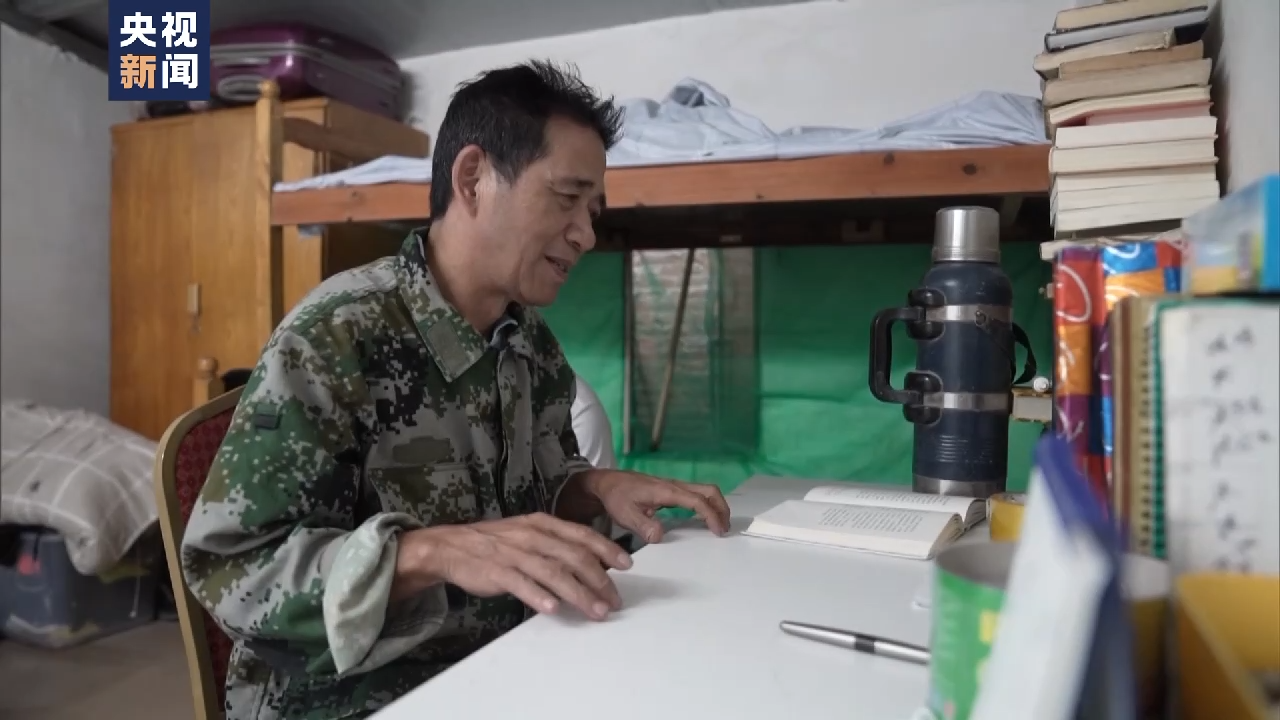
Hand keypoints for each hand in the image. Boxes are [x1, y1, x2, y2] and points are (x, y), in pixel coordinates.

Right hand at [400, 513, 631, 620]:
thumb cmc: (495, 543)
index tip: (627, 564)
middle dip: (599, 580)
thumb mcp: (528, 534)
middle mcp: (532, 535)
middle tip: (613, 601)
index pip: (582, 535)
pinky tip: (553, 609)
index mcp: (542, 523)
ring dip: (579, 594)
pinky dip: (539, 596)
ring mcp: (515, 553)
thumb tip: (589, 566)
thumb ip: (555, 546)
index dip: (606, 549)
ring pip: (554, 573)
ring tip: (595, 611)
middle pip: (574, 557)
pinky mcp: (497, 572)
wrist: (451, 546)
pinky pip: (522, 584)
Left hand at [584, 470, 730, 542]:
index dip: (711, 515)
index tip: (718, 531)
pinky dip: (707, 504)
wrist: (607, 483)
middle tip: (725, 529)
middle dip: (721, 508)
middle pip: (708, 491)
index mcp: (666, 491)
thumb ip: (643, 525)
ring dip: (716, 505)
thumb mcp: (625, 514)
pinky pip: (696, 494)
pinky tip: (705, 518)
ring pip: (704, 490)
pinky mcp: (671, 490)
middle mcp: (674, 486)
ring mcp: (673, 486)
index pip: (697, 501)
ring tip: (720, 526)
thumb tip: (660, 536)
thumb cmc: (616, 497)